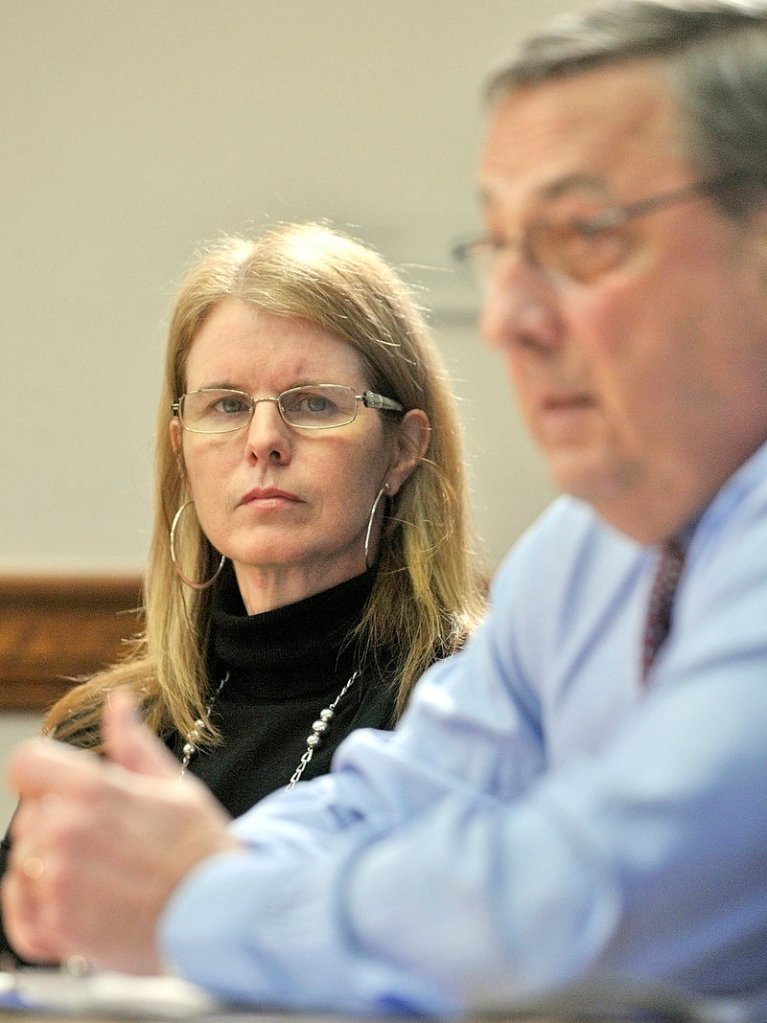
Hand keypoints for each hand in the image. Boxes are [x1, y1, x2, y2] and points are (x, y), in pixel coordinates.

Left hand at [2, 690, 238, 972]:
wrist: (223, 913)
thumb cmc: (199, 848)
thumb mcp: (172, 785)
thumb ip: (133, 744)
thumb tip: (119, 702)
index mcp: (93, 789)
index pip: (26, 763)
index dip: (42, 773)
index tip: (60, 788)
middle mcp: (67, 833)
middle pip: (29, 817)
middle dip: (57, 825)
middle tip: (105, 841)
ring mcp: (58, 884)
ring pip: (23, 866)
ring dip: (50, 870)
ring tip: (99, 877)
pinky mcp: (58, 929)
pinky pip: (19, 917)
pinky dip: (37, 913)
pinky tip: (73, 905)